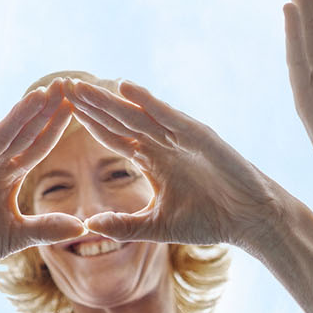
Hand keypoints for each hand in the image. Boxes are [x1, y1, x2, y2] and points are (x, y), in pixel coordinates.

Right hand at [0, 88, 84, 282]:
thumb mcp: (15, 235)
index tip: (75, 105)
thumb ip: (46, 228)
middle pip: (21, 134)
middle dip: (41, 111)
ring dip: (17, 116)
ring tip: (37, 95)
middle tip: (62, 84)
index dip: (54, 127)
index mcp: (8, 175)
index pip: (36, 146)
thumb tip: (82, 226)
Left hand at [62, 80, 280, 251]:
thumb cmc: (210, 220)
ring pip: (136, 113)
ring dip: (108, 99)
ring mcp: (179, 136)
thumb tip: (88, 228)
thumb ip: (125, 225)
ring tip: (82, 85)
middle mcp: (163, 143)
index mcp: (153, 161)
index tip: (61, 111)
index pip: (113, 137)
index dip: (88, 123)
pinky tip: (125, 87)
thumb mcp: (158, 226)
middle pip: (118, 119)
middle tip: (62, 86)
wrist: (251, 219)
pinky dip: (147, 100)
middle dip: (91, 104)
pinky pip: (167, 115)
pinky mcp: (198, 134)